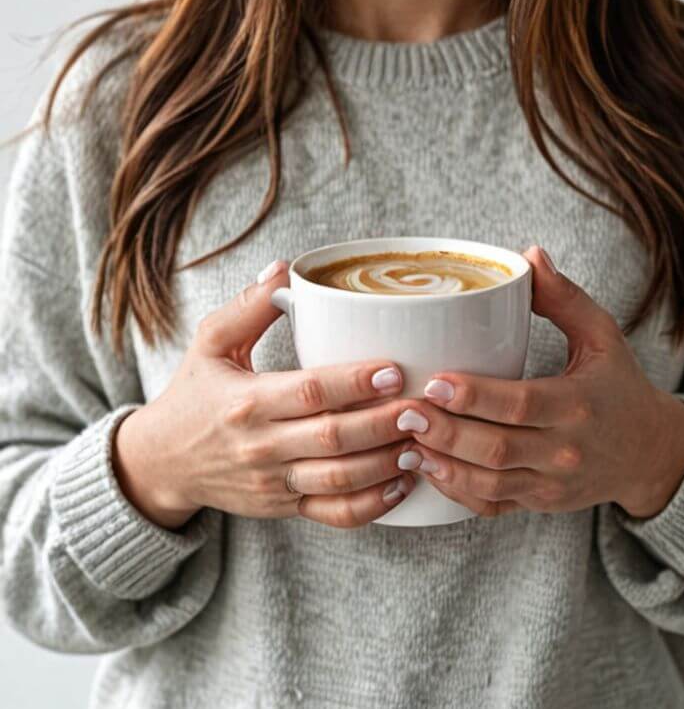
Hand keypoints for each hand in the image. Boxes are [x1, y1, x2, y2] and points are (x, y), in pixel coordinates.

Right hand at [113, 261, 416, 530]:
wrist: (161, 462)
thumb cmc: (193, 395)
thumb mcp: (209, 343)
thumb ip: (248, 308)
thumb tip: (284, 269)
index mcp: (247, 401)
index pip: (309, 391)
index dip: (355, 381)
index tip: (394, 369)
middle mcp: (261, 445)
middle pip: (333, 438)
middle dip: (384, 423)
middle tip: (424, 407)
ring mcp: (274, 482)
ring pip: (339, 479)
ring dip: (386, 463)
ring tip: (422, 442)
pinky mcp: (283, 507)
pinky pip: (333, 514)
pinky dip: (371, 505)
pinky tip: (401, 484)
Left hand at [392, 246, 683, 519]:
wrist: (650, 452)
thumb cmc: (619, 386)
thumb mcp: (602, 335)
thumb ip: (565, 297)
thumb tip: (530, 255)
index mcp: (578, 404)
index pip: (519, 404)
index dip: (473, 396)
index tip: (434, 381)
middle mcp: (565, 450)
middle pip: (496, 449)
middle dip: (445, 433)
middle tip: (405, 411)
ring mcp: (553, 483)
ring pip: (490, 484)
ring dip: (444, 466)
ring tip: (406, 442)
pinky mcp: (542, 503)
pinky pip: (494, 507)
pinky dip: (458, 493)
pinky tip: (430, 469)